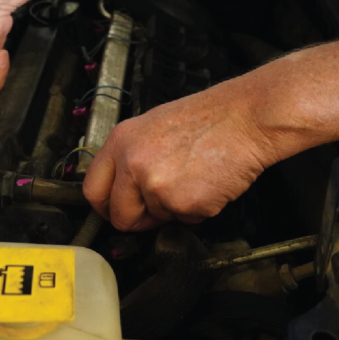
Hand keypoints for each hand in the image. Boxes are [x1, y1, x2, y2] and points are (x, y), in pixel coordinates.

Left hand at [83, 76, 282, 230]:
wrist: (245, 119)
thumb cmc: (208, 119)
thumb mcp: (153, 127)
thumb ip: (131, 157)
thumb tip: (124, 189)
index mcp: (121, 142)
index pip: (93, 189)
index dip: (107, 207)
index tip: (117, 211)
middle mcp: (133, 164)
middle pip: (121, 215)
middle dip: (139, 219)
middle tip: (159, 208)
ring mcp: (157, 186)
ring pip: (157, 218)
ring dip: (175, 208)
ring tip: (194, 178)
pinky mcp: (183, 204)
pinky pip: (185, 220)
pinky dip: (198, 209)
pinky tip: (208, 183)